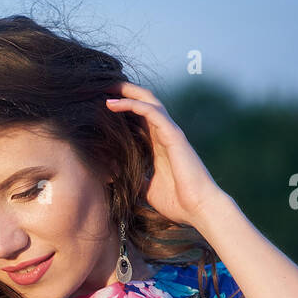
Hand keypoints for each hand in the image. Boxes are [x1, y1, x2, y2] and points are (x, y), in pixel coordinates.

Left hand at [106, 81, 228, 228]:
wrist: (198, 209)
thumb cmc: (177, 202)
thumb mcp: (146, 190)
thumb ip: (135, 181)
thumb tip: (117, 183)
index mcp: (158, 146)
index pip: (139, 119)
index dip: (122, 110)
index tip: (99, 106)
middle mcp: (164, 135)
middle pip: (143, 104)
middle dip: (124, 93)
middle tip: (101, 88)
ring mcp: (170, 133)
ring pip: (148, 102)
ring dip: (126, 93)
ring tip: (105, 88)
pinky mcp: (174, 135)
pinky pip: (152, 112)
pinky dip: (132, 104)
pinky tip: (114, 103)